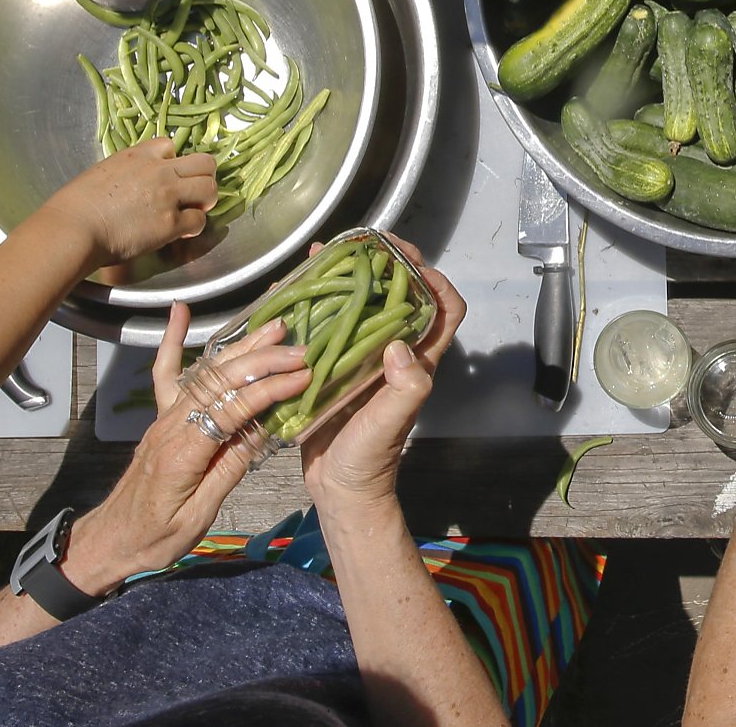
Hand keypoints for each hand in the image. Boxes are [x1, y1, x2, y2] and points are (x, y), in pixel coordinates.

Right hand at [41, 139, 218, 274]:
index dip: (173, 161)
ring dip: (206, 200)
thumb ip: (127, 171)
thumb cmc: (76, 204)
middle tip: (195, 192)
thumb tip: (133, 184)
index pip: (171, 145)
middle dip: (203, 177)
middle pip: (204, 162)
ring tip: (195, 210)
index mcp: (140, 154)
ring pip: (210, 188)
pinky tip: (183, 232)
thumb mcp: (102, 171)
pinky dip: (194, 227)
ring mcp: (169, 196)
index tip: (168, 175)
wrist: (74, 227)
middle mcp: (160, 171)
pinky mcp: (171, 223)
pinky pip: (199, 221)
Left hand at [62, 302, 311, 594]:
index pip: (233, 409)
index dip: (271, 389)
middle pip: (222, 381)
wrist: (111, 540)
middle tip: (300, 350)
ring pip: (205, 371)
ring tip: (274, 326)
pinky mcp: (161, 418)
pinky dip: (172, 340)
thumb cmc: (156, 538)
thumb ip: (229, 470)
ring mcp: (164, 417)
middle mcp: (172, 425)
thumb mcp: (199, 515)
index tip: (304, 376)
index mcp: (185, 452)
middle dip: (264, 361)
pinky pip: (166, 373)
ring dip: (241, 346)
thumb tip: (264, 431)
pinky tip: (180, 313)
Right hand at [301, 235, 464, 512]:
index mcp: (416, 363)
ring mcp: (363, 361)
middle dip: (384, 266)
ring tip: (321, 257)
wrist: (340, 492)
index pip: (444, 311)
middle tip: (359, 244)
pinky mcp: (334, 370)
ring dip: (347, 280)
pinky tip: (292, 295)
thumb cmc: (371, 460)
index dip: (437, 282)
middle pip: (398, 298)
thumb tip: (401, 348)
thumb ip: (404, 389)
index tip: (410, 260)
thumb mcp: (390, 423)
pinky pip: (328, 329)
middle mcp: (393, 355)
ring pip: (362, 308)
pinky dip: (315, 307)